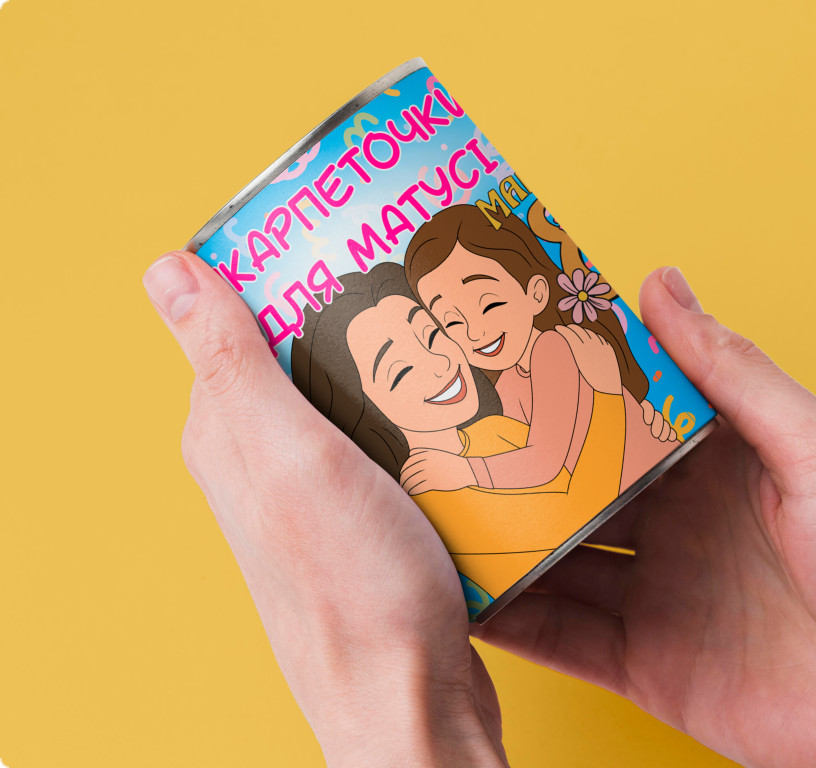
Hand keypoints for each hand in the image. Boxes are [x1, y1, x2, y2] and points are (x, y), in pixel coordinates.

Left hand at [143, 252, 506, 767]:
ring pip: (348, 400)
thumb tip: (166, 274)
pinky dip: (414, 414)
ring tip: (450, 334)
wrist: (411, 698)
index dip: (287, 272)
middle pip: (301, 358)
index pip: (240, 323)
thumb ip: (230, 366)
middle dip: (353, 312)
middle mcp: (263, 465)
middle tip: (417, 283)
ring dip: (393, 364)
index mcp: (228, 438)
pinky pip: (383, 443)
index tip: (346, 236)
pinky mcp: (362, 520)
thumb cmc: (356, 588)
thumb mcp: (293, 459)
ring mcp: (314, 496)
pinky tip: (458, 405)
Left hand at [401, 449, 477, 493]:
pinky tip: (411, 492)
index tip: (402, 474)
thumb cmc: (452, 462)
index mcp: (427, 454)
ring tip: (406, 488)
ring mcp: (430, 472)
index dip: (404, 470)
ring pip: (411, 480)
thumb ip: (423, 452)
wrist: (468, 470)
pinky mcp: (434, 483)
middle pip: (408, 472)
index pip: (408, 463)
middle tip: (402, 483)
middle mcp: (426, 462)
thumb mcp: (437, 453)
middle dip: (404, 478)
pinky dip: (412, 490)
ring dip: (406, 485)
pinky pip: (418, 487)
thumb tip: (410, 453)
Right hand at [473, 267, 815, 767]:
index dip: (559, 384)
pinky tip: (464, 598)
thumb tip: (663, 285)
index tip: (499, 354)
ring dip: (497, 541)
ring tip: (432, 511)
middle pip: (572, 487)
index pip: (617, 413)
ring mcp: (655, 594)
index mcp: (714, 463)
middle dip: (512, 463)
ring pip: (553, 560)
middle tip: (442, 433)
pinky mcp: (645, 663)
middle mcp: (674, 523)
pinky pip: (561, 638)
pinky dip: (511, 621)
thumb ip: (732, 372)